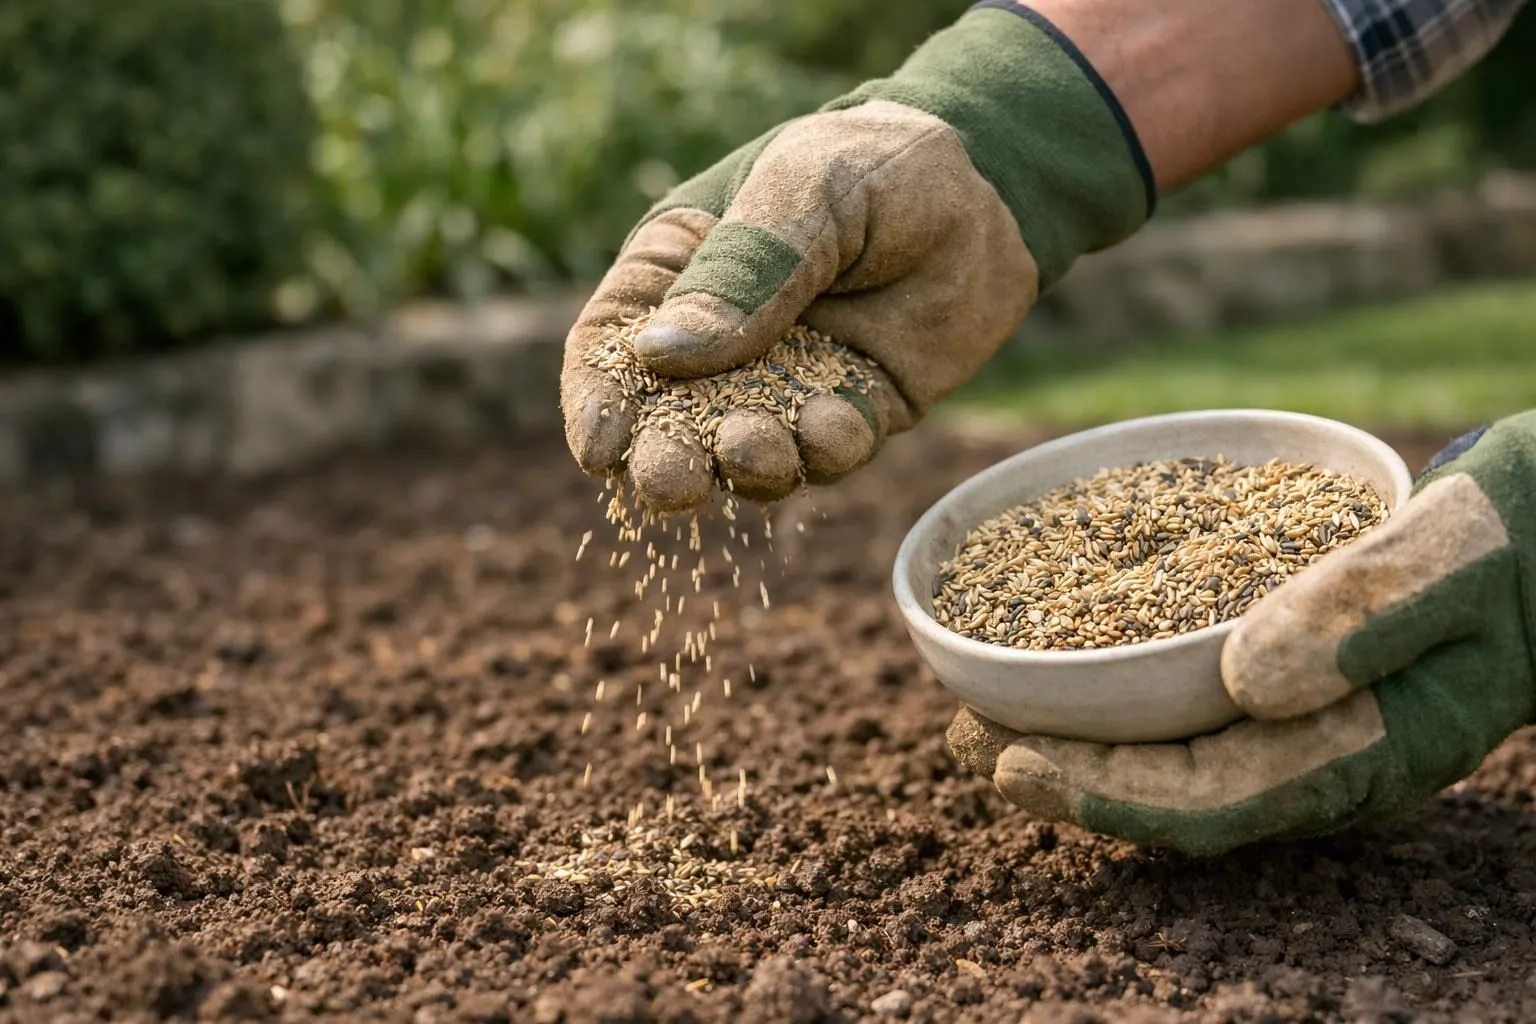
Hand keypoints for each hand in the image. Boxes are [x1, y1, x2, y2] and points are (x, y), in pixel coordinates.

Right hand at [560, 3, 1152, 510]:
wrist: (989, 187)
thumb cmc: (875, 163)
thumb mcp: (806, 188)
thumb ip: (744, 269)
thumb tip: (661, 357)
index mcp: (676, 277)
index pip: (610, 349)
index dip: (597, 403)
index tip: (602, 448)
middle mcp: (721, 345)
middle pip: (667, 425)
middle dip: (665, 463)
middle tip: (675, 481)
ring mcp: (785, 388)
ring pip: (745, 456)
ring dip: (746, 466)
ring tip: (760, 445)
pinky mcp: (851, 414)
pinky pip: (827, 456)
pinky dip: (828, 451)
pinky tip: (843, 418)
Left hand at [949, 412, 1535, 856]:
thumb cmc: (1513, 540)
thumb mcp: (1454, 556)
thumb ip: (1366, 612)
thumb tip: (1248, 680)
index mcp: (1368, 756)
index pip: (1213, 804)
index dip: (1103, 796)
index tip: (1010, 764)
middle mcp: (1326, 760)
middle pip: (1173, 795)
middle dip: (1066, 775)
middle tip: (963, 734)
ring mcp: (1308, 728)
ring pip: (1174, 760)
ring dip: (1079, 740)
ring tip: (981, 709)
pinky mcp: (1292, 685)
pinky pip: (1190, 712)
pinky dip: (1117, 696)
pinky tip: (1060, 662)